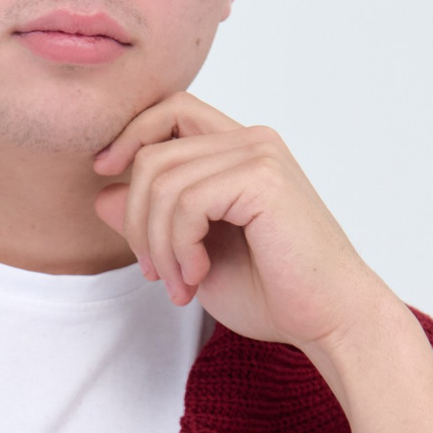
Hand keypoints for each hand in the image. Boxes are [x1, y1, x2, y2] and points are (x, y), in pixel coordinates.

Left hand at [93, 92, 387, 359]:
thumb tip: (102, 194)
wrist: (331, 321)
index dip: (130, 134)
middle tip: (156, 274)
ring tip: (180, 284)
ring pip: (161, 180)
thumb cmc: (274, 293)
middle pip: (154, 153)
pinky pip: (186, 201)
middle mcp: (252, 141)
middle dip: (137, 220)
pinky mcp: (263, 179)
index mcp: (241, 150)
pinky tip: (198, 276)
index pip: (170, 111)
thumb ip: (154, 221)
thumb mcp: (194, 256)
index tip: (104, 173)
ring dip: (158, 244)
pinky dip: (178, 246)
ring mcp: (260, 155)